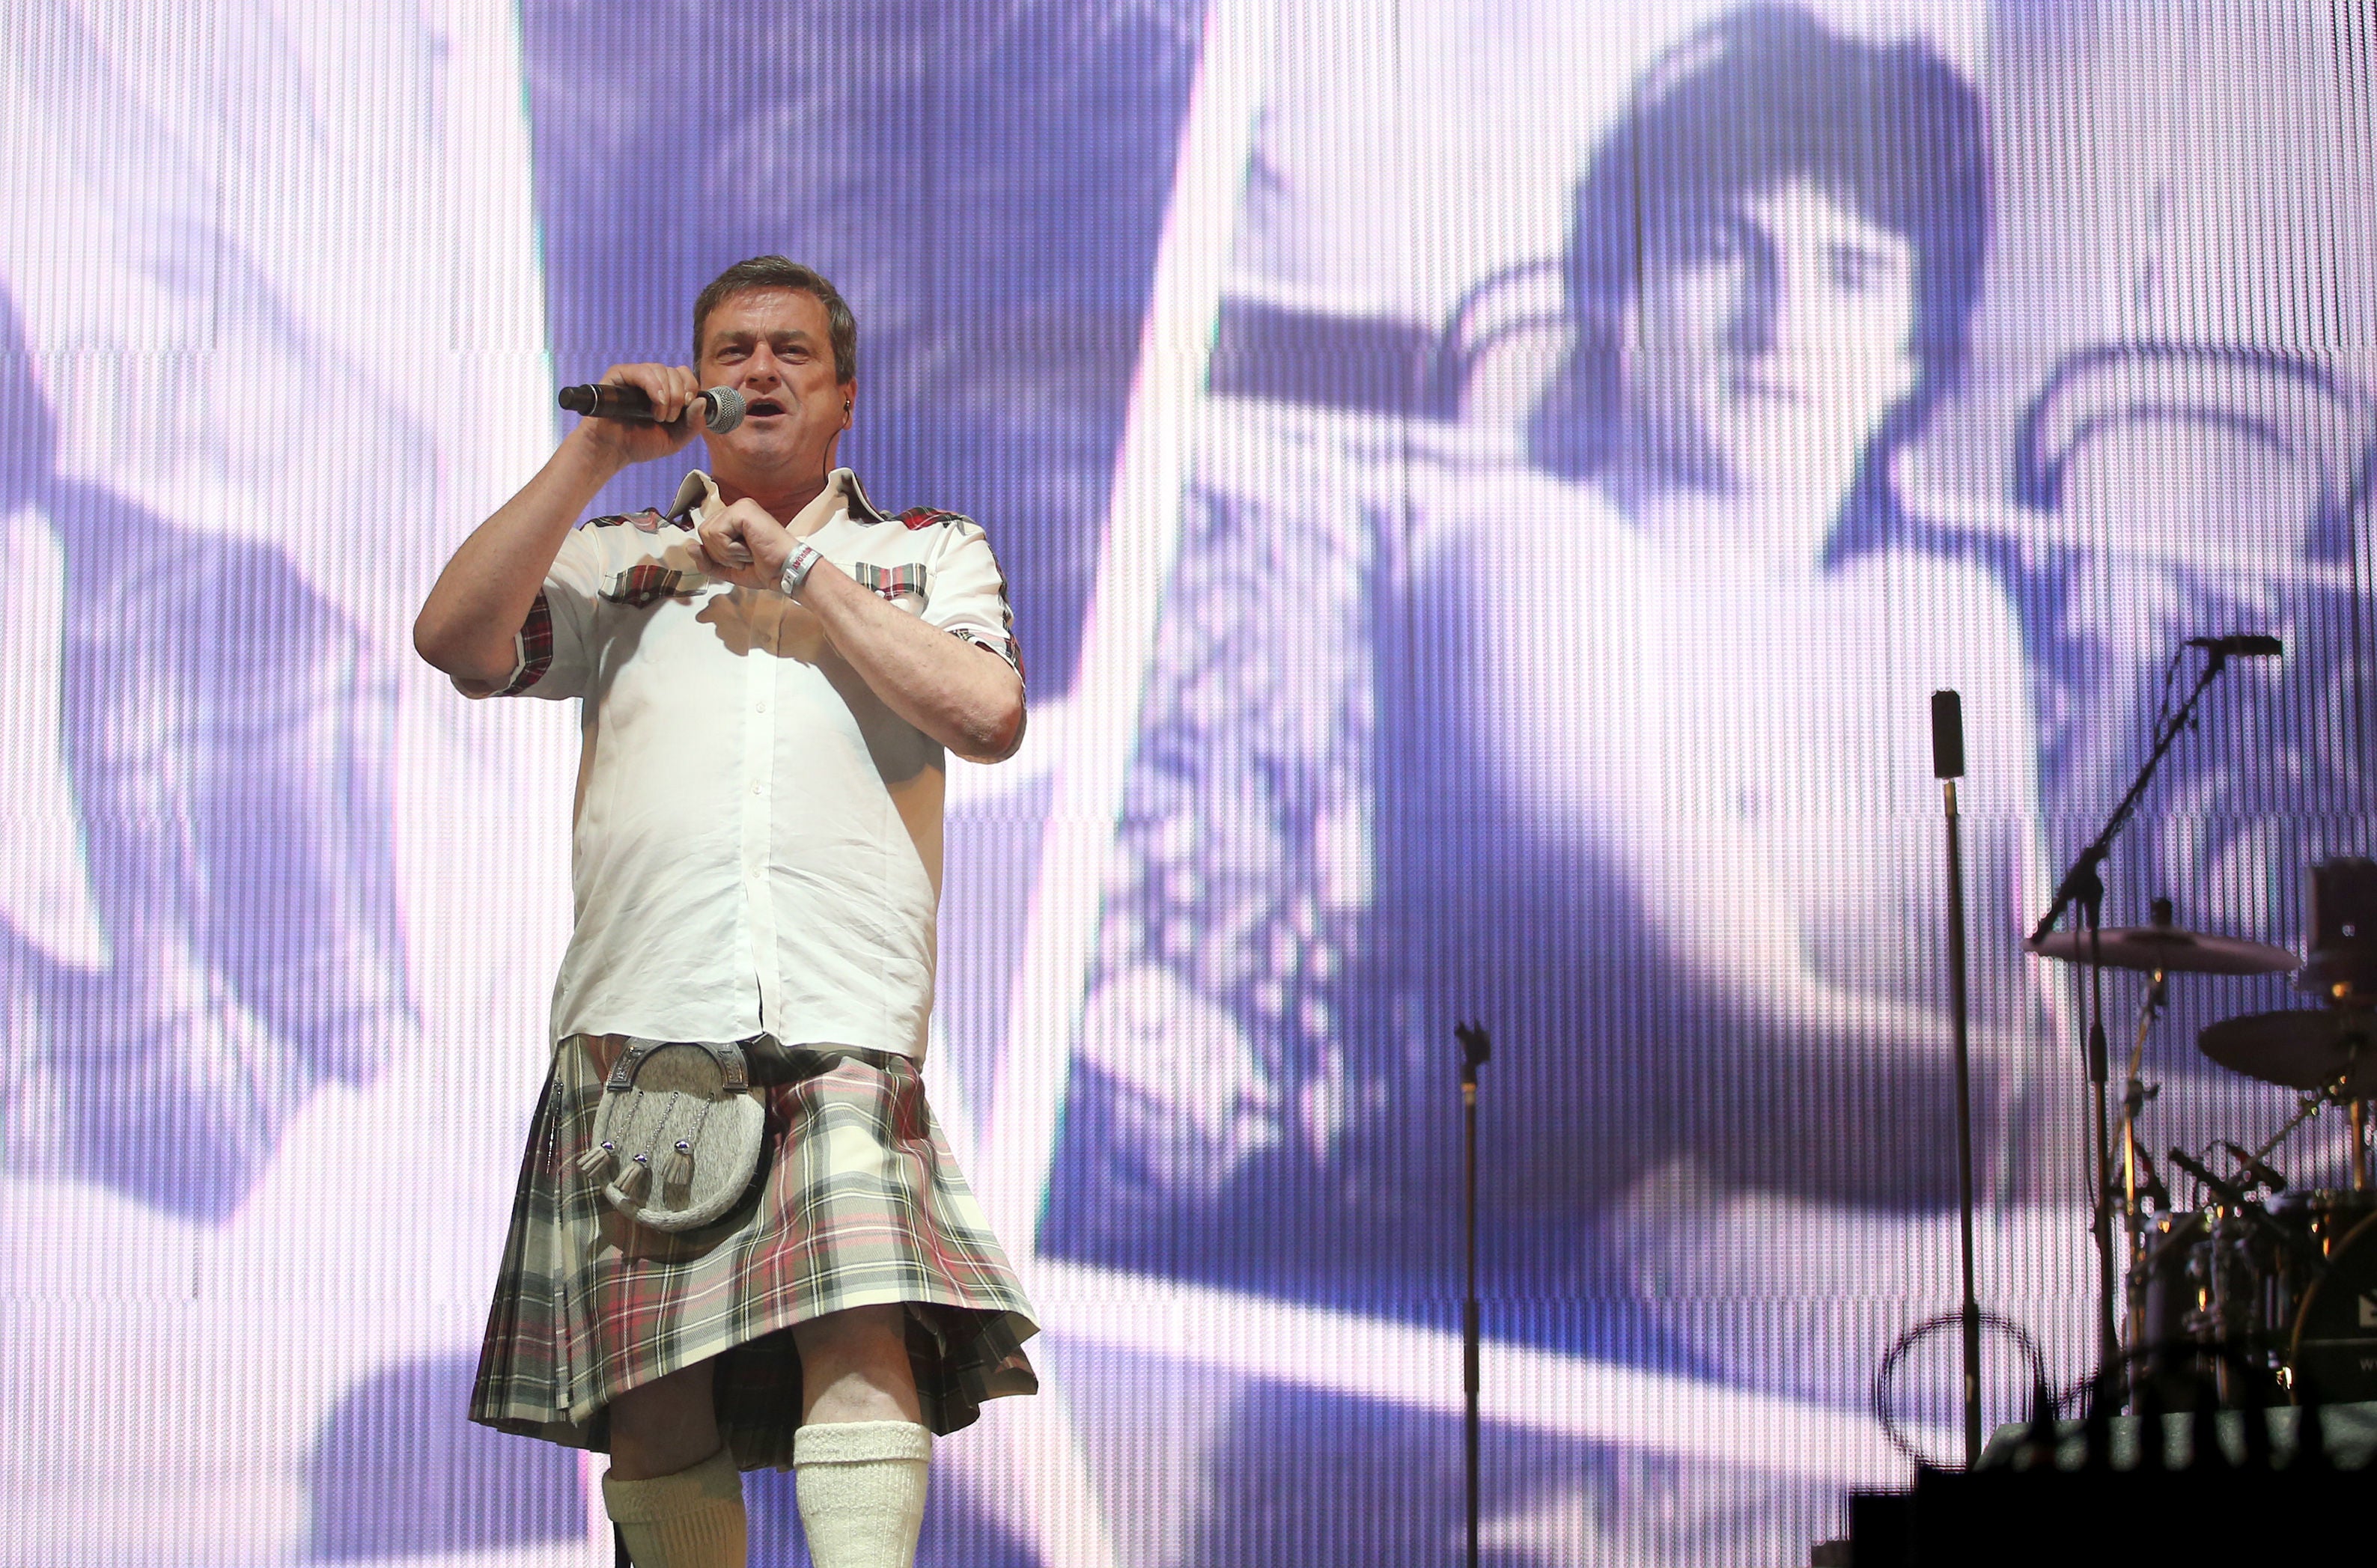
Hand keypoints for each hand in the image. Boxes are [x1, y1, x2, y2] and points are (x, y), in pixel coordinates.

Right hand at [561, 361, 708, 469]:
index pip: (684, 374)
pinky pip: (642, 371)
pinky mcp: (619, 375)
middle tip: (669, 419)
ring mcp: (635, 376)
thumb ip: (694, 423)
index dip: (690, 388)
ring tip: (658, 417)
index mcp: (665, 390)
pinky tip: (656, 402)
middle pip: (675, 372)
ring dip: (667, 396)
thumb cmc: (640, 443)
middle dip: (679, 397)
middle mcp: (651, 380)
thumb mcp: (677, 438)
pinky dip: (654, 386)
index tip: (687, 406)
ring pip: (661, 370)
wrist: (613, 451)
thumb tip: (702, 401)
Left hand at [695, 497, 794, 590]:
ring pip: (707, 533)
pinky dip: (730, 549)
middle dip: (721, 554)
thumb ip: (707, 561)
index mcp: (734, 519)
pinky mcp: (742, 511)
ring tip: (748, 552)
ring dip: (726, 553)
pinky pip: (717, 533)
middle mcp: (736, 509)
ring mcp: (740, 507)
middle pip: (703, 533)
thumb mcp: (729, 569)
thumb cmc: (766, 569)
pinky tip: (749, 548)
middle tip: (745, 556)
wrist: (786, 572)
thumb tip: (689, 547)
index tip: (742, 559)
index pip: (706, 534)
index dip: (717, 554)